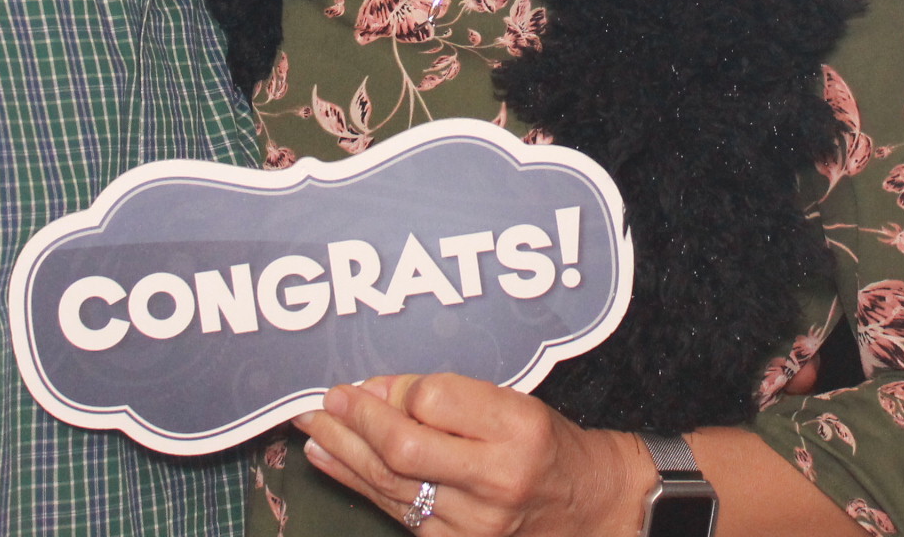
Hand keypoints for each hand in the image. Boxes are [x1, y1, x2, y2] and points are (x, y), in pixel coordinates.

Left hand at [292, 373, 656, 534]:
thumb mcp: (515, 402)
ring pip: (390, 483)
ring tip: (313, 427)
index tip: (380, 381)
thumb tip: (379, 389)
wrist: (589, 510)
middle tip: (326, 400)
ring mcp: (474, 522)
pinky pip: (395, 511)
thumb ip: (451, 397)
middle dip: (356, 421)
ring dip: (343, 452)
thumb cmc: (548, 446)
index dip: (399, 387)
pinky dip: (357, 483)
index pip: (435, 398)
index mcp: (518, 428)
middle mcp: (497, 478)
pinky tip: (332, 461)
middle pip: (404, 447)